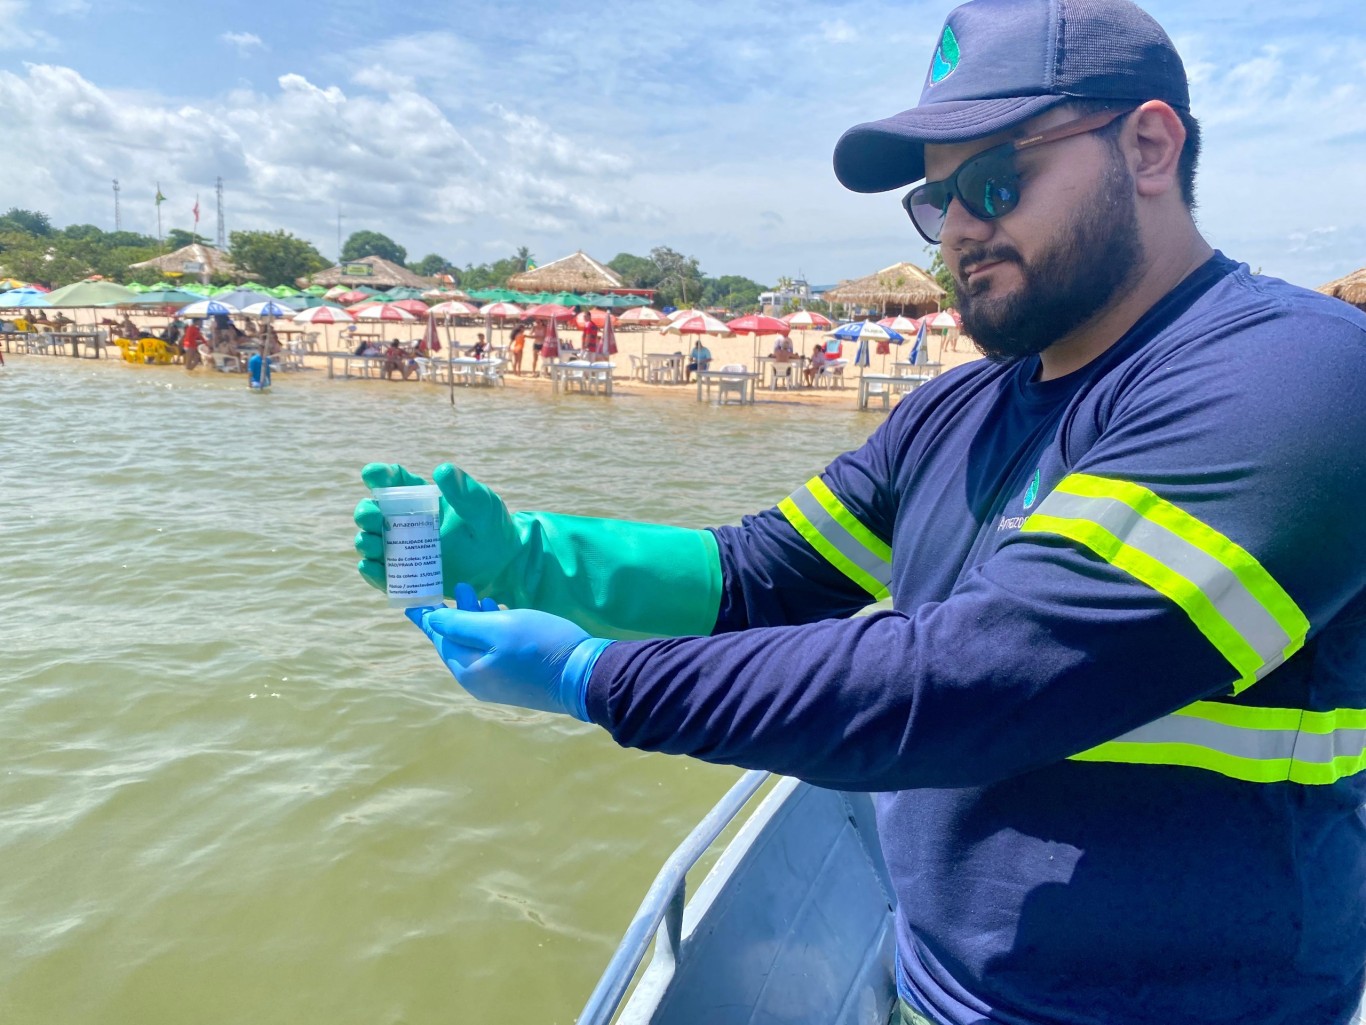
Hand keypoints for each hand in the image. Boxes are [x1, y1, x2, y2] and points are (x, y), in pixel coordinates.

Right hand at [354, 462, 521, 597]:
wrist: (501, 566)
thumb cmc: (493, 528)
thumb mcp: (483, 507)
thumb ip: (465, 492)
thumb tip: (442, 470)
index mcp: (420, 499)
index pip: (393, 481)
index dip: (379, 475)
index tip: (373, 474)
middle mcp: (405, 523)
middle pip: (373, 513)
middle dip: (366, 513)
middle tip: (374, 518)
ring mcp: (404, 550)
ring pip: (371, 543)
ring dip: (366, 542)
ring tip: (372, 544)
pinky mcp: (407, 575)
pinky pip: (382, 574)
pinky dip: (372, 572)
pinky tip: (371, 568)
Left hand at [406, 583, 612, 720]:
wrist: (585, 676)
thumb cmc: (540, 645)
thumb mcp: (499, 628)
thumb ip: (462, 624)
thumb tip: (432, 621)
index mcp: (469, 670)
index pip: (440, 639)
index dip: (428, 617)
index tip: (413, 600)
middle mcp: (479, 681)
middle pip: (458, 644)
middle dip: (455, 614)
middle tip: (458, 585)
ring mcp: (499, 684)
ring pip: (477, 647)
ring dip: (475, 620)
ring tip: (480, 594)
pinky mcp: (517, 681)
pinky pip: (493, 654)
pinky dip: (491, 632)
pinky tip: (501, 615)